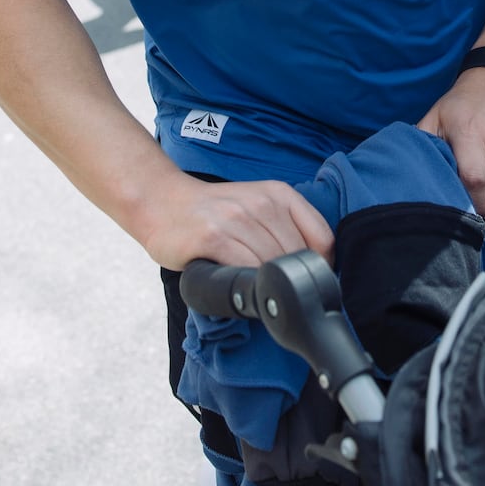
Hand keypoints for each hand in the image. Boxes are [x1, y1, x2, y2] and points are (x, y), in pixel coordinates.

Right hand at [132, 166, 335, 270]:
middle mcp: (262, 202)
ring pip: (272, 265)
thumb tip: (315, 271)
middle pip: (296, 257)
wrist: (162, 202)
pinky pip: (244, 270)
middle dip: (288, 280)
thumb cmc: (213, 212)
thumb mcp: (257, 206)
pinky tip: (238, 287)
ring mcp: (236, 218)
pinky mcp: (213, 237)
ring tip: (253, 289)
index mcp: (280, 193)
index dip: (320, 269)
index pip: (322, 239)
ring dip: (266, 285)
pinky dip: (247, 285)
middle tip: (273, 291)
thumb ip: (285, 229)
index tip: (305, 282)